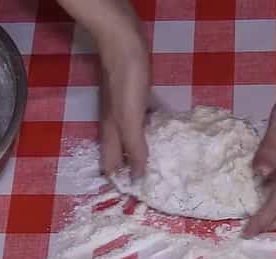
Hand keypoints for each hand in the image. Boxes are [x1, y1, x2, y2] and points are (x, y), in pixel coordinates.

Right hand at [96, 22, 149, 177]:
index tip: (137, 198)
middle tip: (154, 185)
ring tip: (161, 164)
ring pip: (132, 137)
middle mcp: (115, 124)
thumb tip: (138, 177)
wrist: (124, 44)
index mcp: (111, 132)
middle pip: (120, 153)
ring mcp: (124, 109)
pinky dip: (152, 130)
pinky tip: (164, 132)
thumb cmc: (126, 81)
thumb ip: (134, 146)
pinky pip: (144, 120)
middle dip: (132, 170)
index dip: (120, 182)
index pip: (110, 165)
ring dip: (143, 151)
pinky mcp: (135, 96)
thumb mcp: (130, 118)